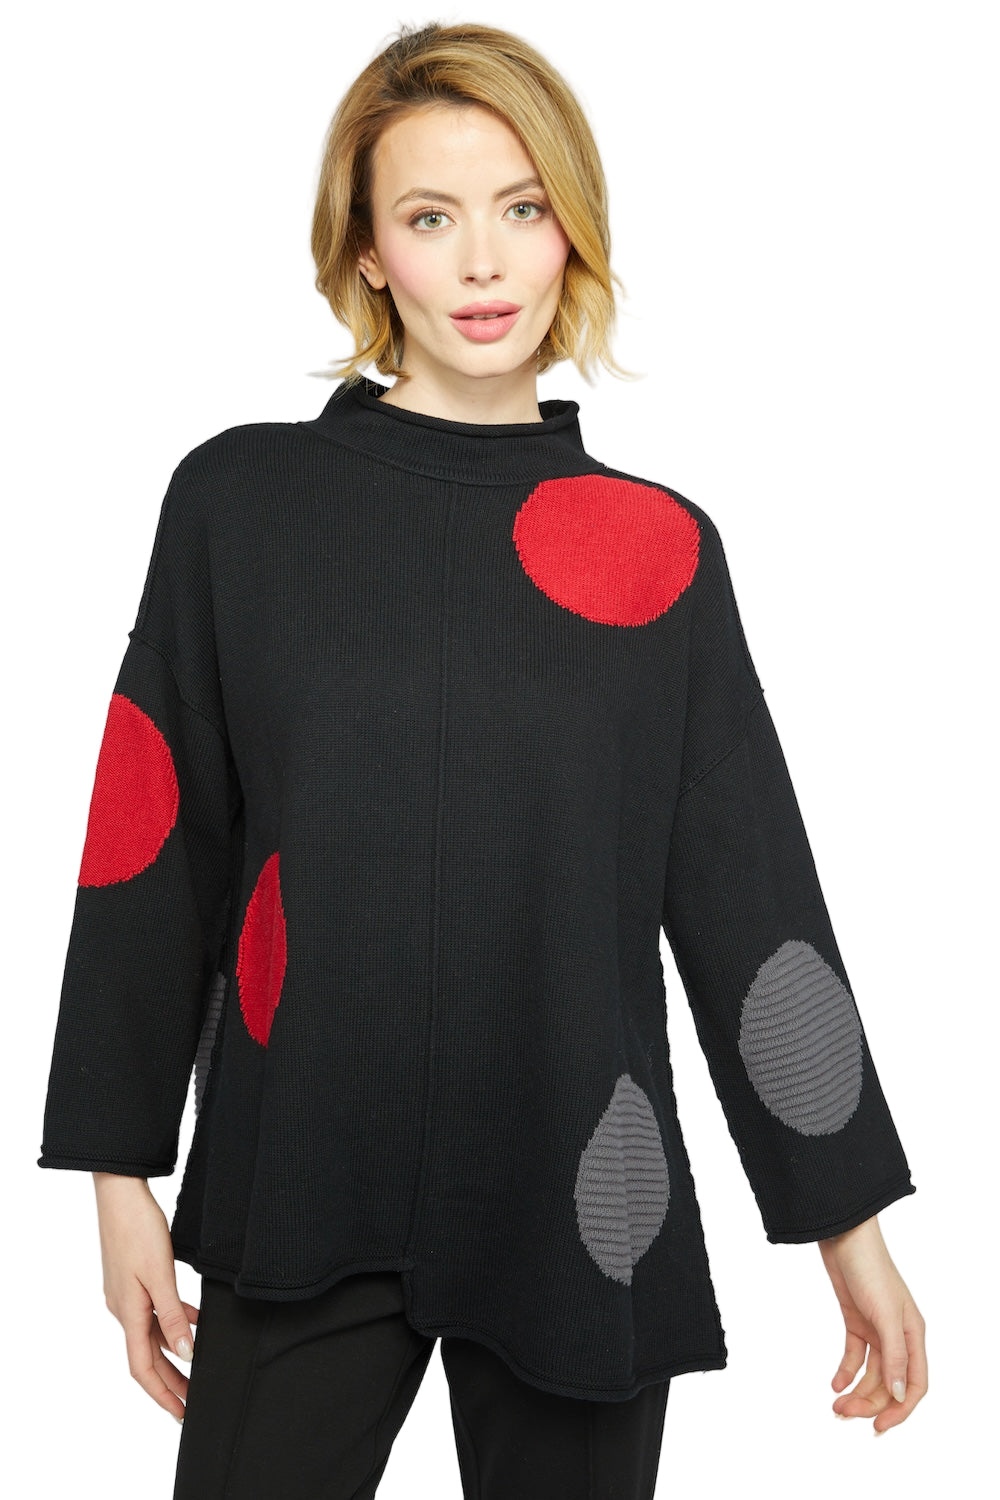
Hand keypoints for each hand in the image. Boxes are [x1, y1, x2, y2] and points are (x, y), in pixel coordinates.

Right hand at [93, 1173, 199, 1423]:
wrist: (121, 1193)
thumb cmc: (138, 1228)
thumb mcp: (160, 1274)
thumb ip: (174, 1315)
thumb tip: (185, 1354)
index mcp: (128, 1313)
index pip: (143, 1369)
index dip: (162, 1395)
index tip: (181, 1414)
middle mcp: (124, 1309)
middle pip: (149, 1357)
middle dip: (172, 1382)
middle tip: (194, 1400)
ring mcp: (127, 1295)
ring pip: (153, 1334)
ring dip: (175, 1352)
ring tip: (199, 1366)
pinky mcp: (133, 1279)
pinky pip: (155, 1312)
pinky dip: (174, 1321)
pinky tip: (195, 1320)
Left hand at [817, 1213, 926, 1433]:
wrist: (842, 1236)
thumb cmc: (870, 1268)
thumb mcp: (885, 1314)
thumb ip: (895, 1355)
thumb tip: (900, 1394)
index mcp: (913, 1334)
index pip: (915, 1384)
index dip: (901, 1410)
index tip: (878, 1426)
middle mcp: (898, 1335)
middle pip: (890, 1383)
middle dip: (870, 1402)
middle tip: (843, 1413)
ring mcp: (876, 1329)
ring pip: (871, 1373)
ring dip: (856, 1391)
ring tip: (836, 1404)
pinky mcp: (856, 1321)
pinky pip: (854, 1356)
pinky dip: (845, 1372)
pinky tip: (835, 1383)